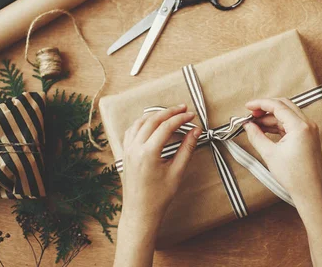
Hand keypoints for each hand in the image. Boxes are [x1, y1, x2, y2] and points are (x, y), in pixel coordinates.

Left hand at [119, 104, 200, 233]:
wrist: (140, 212)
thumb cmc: (159, 196)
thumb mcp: (177, 172)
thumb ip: (186, 148)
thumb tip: (195, 131)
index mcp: (148, 153)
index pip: (166, 127)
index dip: (180, 119)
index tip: (191, 116)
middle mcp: (135, 148)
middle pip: (153, 120)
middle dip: (169, 112)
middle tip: (183, 109)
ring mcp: (127, 150)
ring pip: (140, 122)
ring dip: (155, 115)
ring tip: (169, 113)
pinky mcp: (125, 153)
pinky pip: (132, 131)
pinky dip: (142, 123)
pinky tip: (151, 123)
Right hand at [244, 99, 321, 265]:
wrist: (310, 192)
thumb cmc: (294, 176)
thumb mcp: (269, 154)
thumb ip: (256, 136)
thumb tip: (248, 126)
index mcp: (300, 126)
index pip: (277, 106)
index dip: (260, 104)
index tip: (247, 106)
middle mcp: (308, 124)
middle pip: (284, 106)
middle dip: (266, 108)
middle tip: (251, 114)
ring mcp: (310, 130)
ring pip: (287, 114)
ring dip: (271, 117)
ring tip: (255, 124)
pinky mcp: (309, 137)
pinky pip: (291, 124)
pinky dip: (278, 125)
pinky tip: (265, 129)